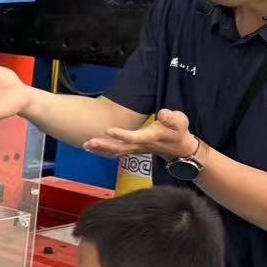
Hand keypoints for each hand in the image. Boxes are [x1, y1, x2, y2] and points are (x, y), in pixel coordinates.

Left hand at [83, 108, 199, 161]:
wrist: (180, 149)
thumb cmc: (179, 132)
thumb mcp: (180, 122)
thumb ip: (171, 118)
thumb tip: (162, 113)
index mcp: (151, 138)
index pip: (135, 137)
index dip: (122, 135)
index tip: (109, 130)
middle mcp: (141, 146)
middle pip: (120, 148)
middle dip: (104, 146)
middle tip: (89, 142)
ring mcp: (136, 150)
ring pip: (116, 152)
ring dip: (101, 149)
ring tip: (85, 145)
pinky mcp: (132, 150)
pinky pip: (115, 153)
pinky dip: (103, 151)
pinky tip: (91, 148)